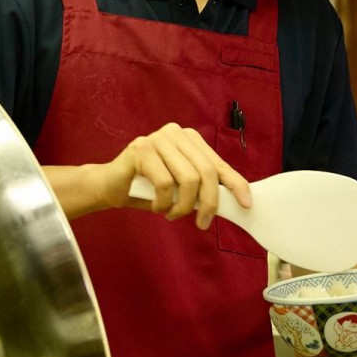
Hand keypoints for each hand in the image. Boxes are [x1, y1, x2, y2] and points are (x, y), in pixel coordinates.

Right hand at [95, 122, 251, 229]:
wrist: (111, 186)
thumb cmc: (148, 188)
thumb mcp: (181, 187)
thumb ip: (203, 187)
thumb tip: (234, 202)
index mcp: (190, 138)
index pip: (219, 163)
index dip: (236, 184)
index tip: (246, 204)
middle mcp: (176, 133)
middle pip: (206, 172)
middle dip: (208, 203)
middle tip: (201, 223)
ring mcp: (158, 139)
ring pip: (188, 179)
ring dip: (182, 206)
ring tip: (171, 214)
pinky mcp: (141, 149)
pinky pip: (165, 184)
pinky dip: (163, 203)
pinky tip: (157, 206)